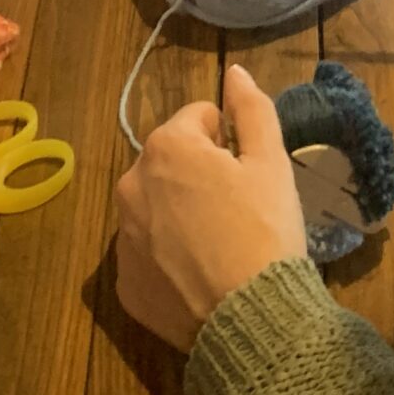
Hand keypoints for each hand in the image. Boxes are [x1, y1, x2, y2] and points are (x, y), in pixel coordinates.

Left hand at [116, 63, 307, 353]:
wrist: (251, 322)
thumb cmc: (264, 232)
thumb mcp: (271, 162)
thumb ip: (251, 109)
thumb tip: (234, 72)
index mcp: (166, 147)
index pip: (198, 119)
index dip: (228, 141)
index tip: (246, 172)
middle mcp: (131, 185)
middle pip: (170, 162)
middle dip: (198, 175)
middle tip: (236, 208)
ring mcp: (123, 239)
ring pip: (154, 207)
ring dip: (179, 213)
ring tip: (218, 244)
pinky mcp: (125, 285)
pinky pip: (147, 256)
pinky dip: (167, 259)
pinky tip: (199, 276)